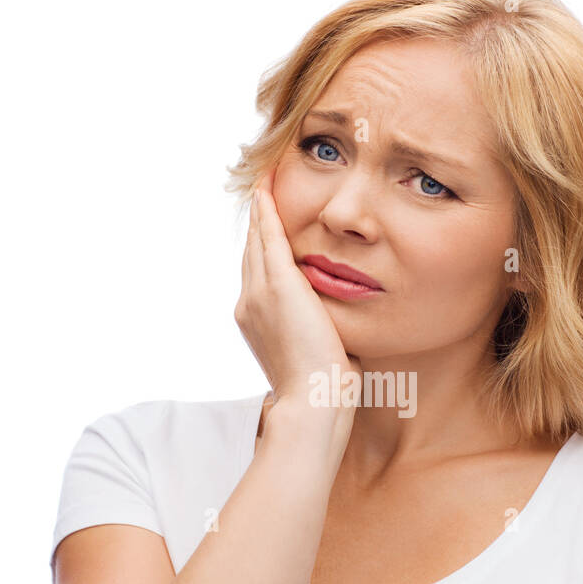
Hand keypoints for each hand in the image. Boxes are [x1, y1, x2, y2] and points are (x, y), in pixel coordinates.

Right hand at [235, 168, 360, 418]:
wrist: (313, 400)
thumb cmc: (322, 388)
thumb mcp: (317, 352)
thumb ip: (317, 330)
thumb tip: (333, 325)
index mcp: (256, 320)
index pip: (257, 273)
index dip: (259, 247)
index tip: (263, 227)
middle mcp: (249, 302)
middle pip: (251, 251)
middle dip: (255, 223)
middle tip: (259, 193)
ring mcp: (259, 292)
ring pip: (256, 240)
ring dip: (259, 210)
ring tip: (263, 183)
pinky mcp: (279, 284)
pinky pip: (268, 236)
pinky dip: (266, 211)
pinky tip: (267, 189)